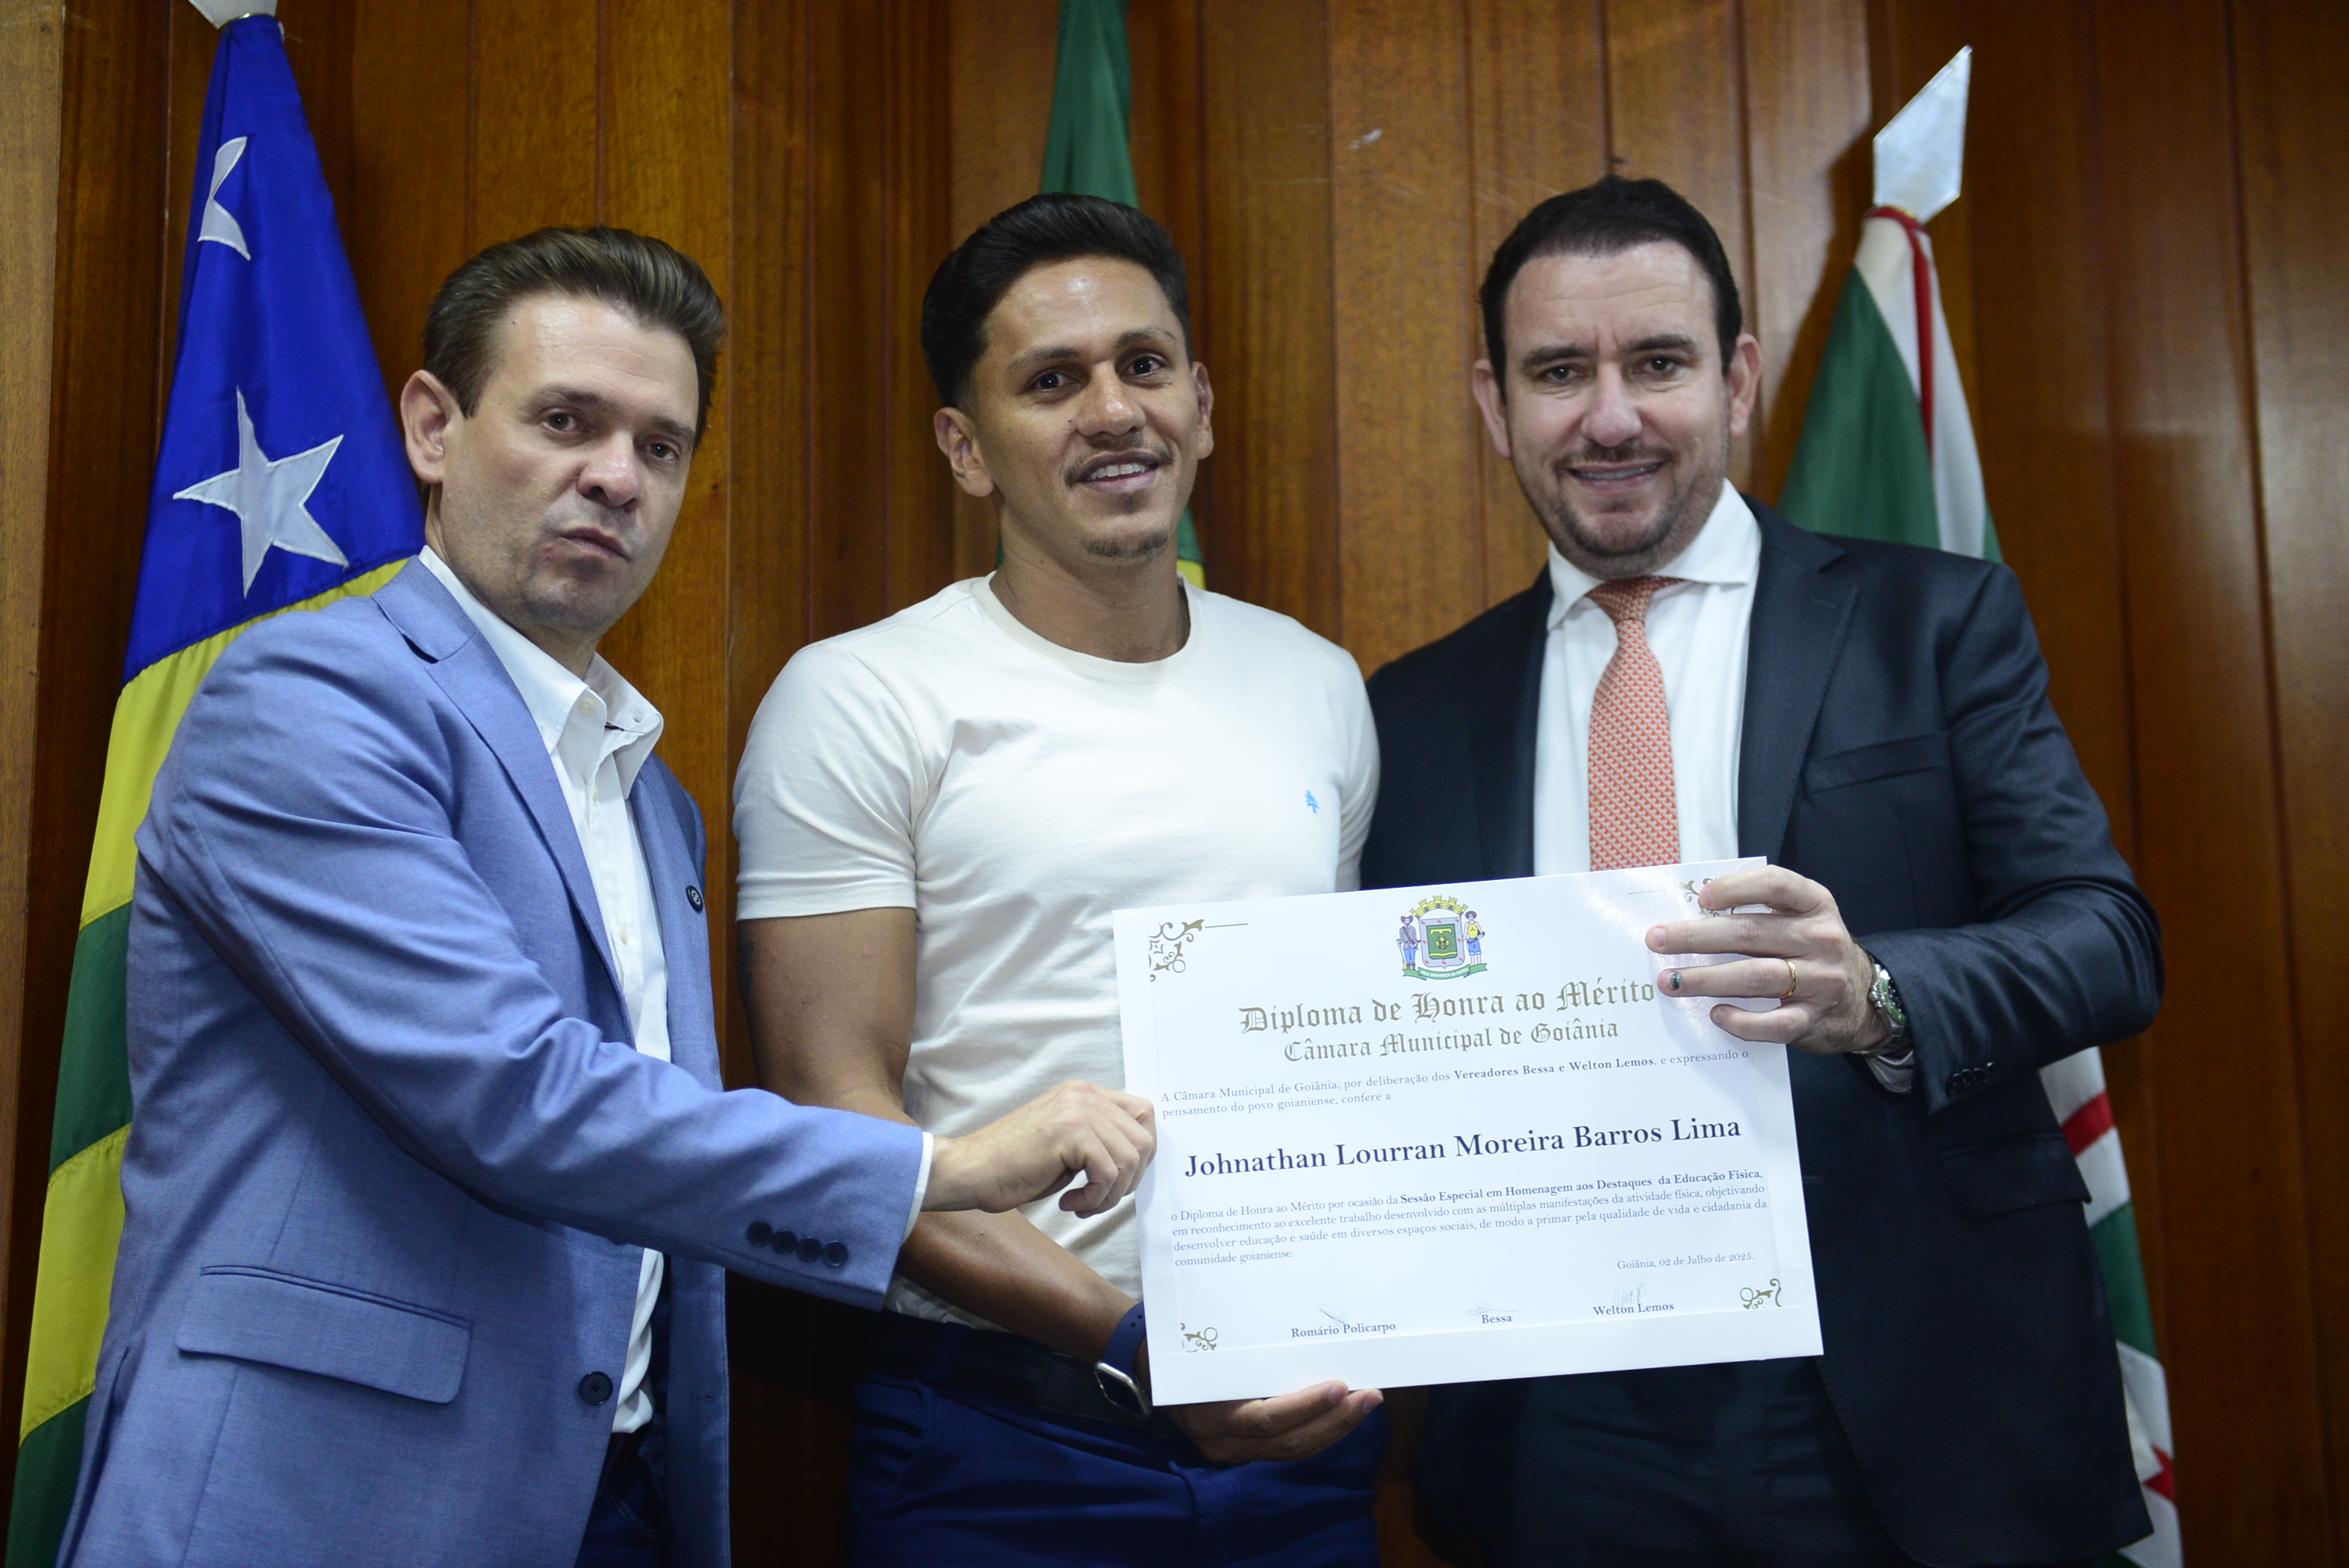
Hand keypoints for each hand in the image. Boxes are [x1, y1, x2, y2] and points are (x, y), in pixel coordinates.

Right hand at [924, 1080, 1156, 1216]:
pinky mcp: (1070, 1132)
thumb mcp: (1066, 1144)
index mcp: (1084, 1093)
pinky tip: (1070, 1202)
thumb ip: (1099, 1140)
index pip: (1144, 1113)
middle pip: (1144, 1139)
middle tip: (1100, 1197)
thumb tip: (1140, 1160)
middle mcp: (1084, 1095)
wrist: (969, 1171)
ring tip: (1083, 1203)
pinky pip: (1108, 1173)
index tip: (1121, 1179)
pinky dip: (1095, 1198)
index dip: (1143, 1152)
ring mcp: (1077, 1110)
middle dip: (1130, 1179)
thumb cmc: (1013, 1166)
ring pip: (1130, 1159)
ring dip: (1111, 1194)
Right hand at [1143, 1347, 1383, 1461]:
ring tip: (1366, 1403)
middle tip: (1371, 1396)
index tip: (1341, 1385)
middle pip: (1289, 1442)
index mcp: (1210, 1412)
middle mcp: (1221, 1440)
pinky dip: (1318, 1431)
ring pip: (1293, 1449)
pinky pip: (1287, 1447)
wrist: (1148, 1365)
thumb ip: (1243, 1346)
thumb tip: (1299, 1323)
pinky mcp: (1243, 1449)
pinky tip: (1341, 1413)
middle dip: (1335, 1421)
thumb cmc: (1180, 1341)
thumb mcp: (1203, 1340)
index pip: (1267, 1418)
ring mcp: (1232, 1450)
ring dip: (1334, 1428)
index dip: (1306, 1406)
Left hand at [1646, 866, 1887, 1055]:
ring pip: (1756, 977)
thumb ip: (1758, 912)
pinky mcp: (1814, 1019)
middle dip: (1696, 937)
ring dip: (1706, 979)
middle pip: (1750, 933)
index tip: (1702, 897)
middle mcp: (1821, 938)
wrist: (1863, 1001)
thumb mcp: (1799, 920)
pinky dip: (1741, 1021)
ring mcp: (1822, 980)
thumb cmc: (1811, 952)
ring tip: (1669, 980)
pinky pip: (1774, 1023)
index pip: (1775, 884)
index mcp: (1814, 904)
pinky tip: (1715, 1014)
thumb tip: (1689, 916)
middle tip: (1657, 940)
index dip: (1735, 888)